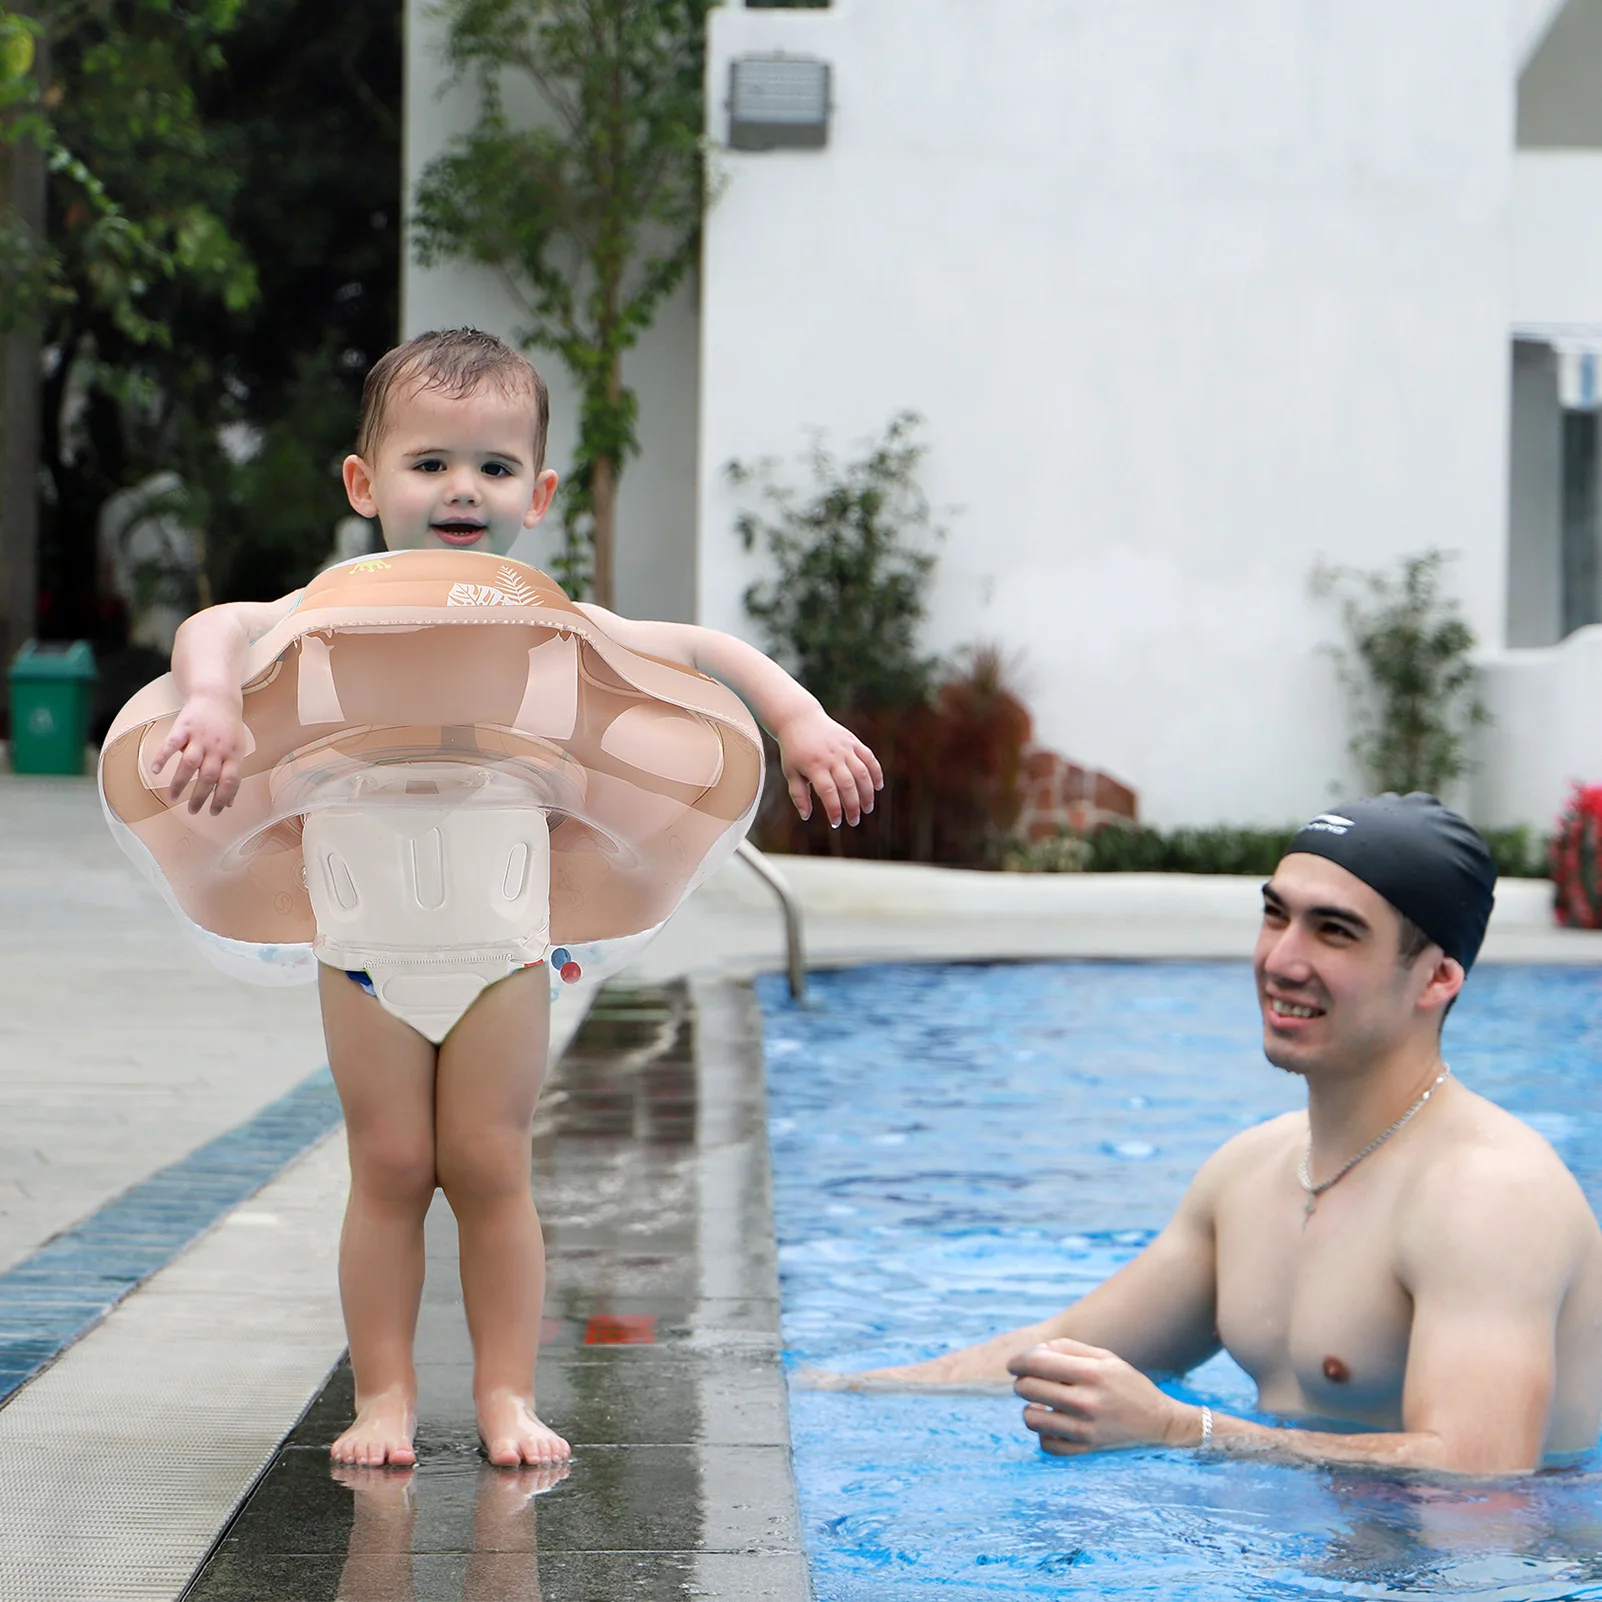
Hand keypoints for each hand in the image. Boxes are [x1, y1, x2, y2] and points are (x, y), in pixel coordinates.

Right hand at [147, 693, 250, 814]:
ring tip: (173, 798)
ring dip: (180, 783)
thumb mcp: (237, 750)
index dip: (223, 798)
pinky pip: (171, 744)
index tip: (214, 812)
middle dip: (200, 797)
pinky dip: (162, 757)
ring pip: (189, 764)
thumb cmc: (228, 728)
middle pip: (209, 776)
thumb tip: (231, 802)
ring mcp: (200, 737)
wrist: (217, 697)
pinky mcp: (184, 727)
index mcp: (233, 754)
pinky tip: (155, 770)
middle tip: (193, 811)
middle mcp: (217, 747)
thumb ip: (233, 774)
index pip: (230, 781)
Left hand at [774, 707, 882, 826]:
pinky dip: (876, 772)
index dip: (834, 810)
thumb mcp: (790, 772)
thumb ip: (798, 795)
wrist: (799, 719)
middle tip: (854, 821)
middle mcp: (831, 757)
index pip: (828, 793)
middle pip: (847, 785)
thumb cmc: (793, 750)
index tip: (837, 823)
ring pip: (861, 773)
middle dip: (853, 806)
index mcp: (813, 766)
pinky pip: (868, 758)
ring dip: (867, 793)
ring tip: (867, 808)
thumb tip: (806, 817)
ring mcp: (843, 748)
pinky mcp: (852, 741)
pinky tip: (878, 787)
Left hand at [1008, 1338, 1200, 1455]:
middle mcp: (1087, 1402)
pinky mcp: (1086, 1450)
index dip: (1018, 1361)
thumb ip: (1067, 1348)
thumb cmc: (1126, 1384)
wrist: (1159, 1423)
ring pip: (1031, 1419)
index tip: (1014, 1364)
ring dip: (1030, 1407)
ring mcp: (1085, 1430)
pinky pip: (1045, 1443)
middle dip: (1022, 1381)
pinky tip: (1055, 1421)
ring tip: (1042, 1402)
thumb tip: (1034, 1353)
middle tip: (1030, 1380)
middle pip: (1028, 1389)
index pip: (1036, 1363)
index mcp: (1092, 1373)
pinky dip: (1044, 1432)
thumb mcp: (1104, 1356)